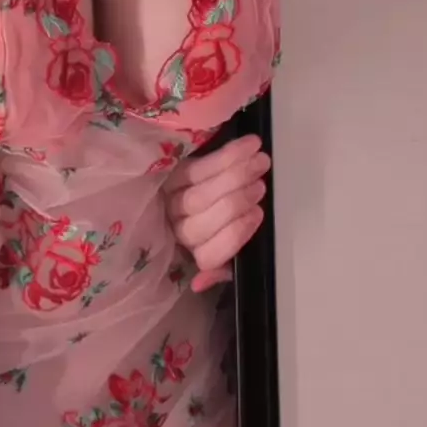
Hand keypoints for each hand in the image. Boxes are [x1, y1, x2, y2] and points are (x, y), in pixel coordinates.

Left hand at [162, 129, 270, 294]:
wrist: (177, 194)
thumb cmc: (210, 225)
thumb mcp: (216, 252)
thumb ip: (220, 267)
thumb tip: (202, 282)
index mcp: (191, 255)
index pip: (209, 254)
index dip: (234, 236)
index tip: (258, 214)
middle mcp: (174, 230)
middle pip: (201, 222)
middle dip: (234, 203)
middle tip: (261, 186)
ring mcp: (167, 202)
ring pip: (197, 193)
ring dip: (233, 175)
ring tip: (260, 162)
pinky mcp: (166, 174)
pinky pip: (195, 166)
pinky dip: (226, 155)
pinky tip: (249, 145)